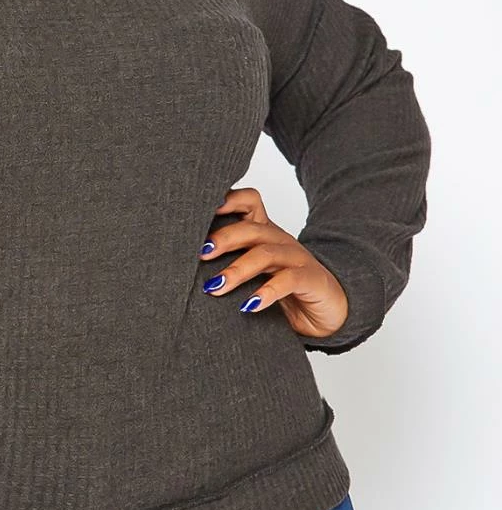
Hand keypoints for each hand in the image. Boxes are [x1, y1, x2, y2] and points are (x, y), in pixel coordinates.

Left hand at [199, 186, 348, 341]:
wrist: (329, 309)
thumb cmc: (283, 290)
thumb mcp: (253, 274)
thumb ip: (227, 264)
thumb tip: (180, 266)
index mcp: (264, 233)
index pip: (249, 202)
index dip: (228, 200)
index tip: (200, 211)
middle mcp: (280, 240)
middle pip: (251, 229)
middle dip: (223, 238)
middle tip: (200, 254)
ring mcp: (297, 258)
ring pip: (265, 254)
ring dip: (237, 270)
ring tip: (216, 287)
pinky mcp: (310, 279)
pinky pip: (288, 281)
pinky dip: (267, 292)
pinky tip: (249, 305)